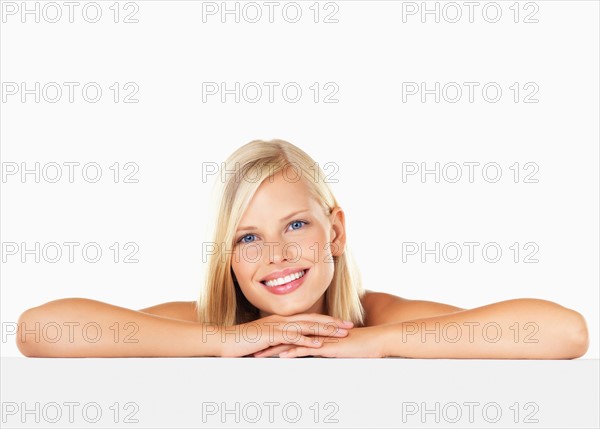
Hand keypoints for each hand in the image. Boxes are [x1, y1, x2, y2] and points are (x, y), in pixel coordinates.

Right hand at [216, 313, 353, 356]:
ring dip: (326, 329)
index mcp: (282, 319)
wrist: (226, 340)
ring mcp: (277, 326)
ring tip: (341, 333)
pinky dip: (307, 340)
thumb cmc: (244, 341)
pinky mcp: (272, 335)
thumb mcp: (266, 339)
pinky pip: (293, 337)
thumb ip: (279, 339)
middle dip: (333, 322)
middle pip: (313, 319)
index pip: (309, 318)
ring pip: (307, 326)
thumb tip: (290, 345)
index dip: (327, 320)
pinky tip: (319, 343)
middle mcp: (282, 319)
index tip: (341, 323)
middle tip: (350, 325)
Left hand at [254, 325, 389, 357]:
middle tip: (251, 348)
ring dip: (274, 349)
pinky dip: (292, 352)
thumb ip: (326, 348)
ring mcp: (320, 338)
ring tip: (259, 355)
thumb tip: (316, 352)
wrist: (375, 342)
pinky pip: (306, 349)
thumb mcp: (337, 347)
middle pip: (285, 337)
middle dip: (268, 343)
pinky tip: (281, 356)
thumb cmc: (359, 346)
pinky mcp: (326, 346)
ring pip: (292, 342)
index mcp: (315, 332)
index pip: (290, 334)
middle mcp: (314, 333)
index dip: (274, 338)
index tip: (259, 343)